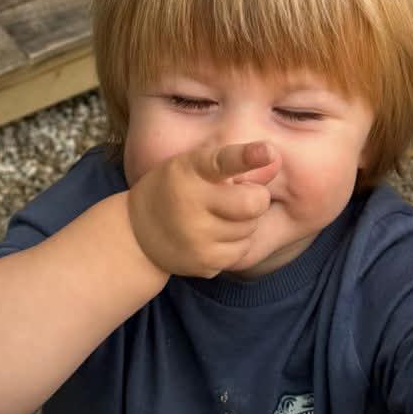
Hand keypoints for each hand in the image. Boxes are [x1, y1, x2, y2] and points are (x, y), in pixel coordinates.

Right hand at [127, 140, 281, 278]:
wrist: (137, 233)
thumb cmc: (176, 189)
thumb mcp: (194, 166)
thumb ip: (235, 163)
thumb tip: (274, 159)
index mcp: (191, 170)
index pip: (222, 161)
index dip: (246, 156)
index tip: (267, 151)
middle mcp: (192, 202)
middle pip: (253, 202)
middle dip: (255, 198)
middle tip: (240, 195)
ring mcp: (197, 236)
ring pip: (250, 228)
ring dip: (244, 221)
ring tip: (219, 216)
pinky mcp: (204, 262)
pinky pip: (242, 251)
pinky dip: (236, 243)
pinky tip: (216, 235)